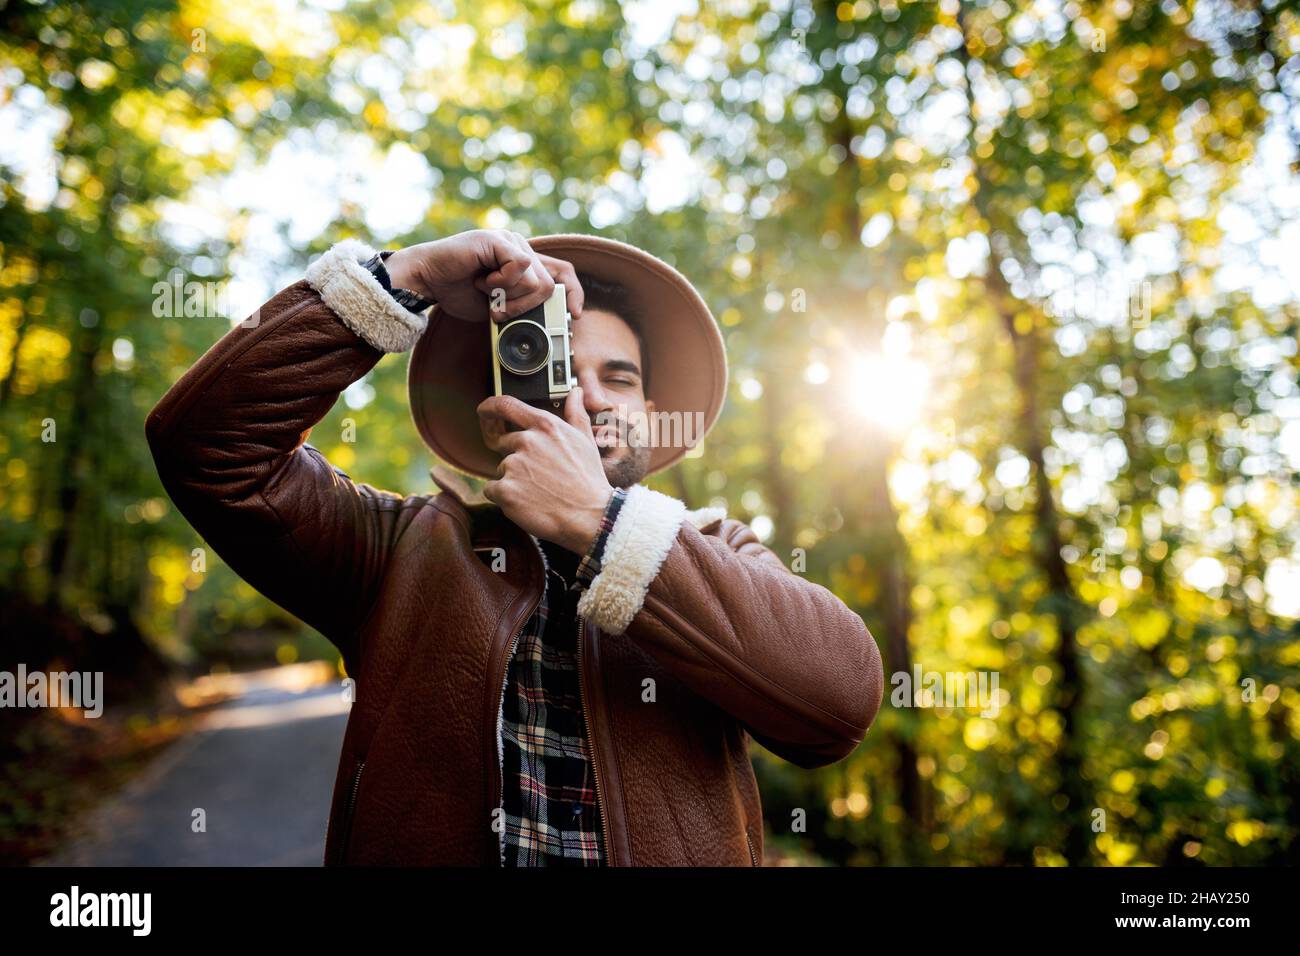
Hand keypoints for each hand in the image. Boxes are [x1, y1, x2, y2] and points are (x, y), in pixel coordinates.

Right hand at [383, 229, 583, 322]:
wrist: (427, 280)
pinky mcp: (499, 240)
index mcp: (523, 263)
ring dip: (510, 298)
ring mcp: (510, 241)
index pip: (562, 272)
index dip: (574, 293)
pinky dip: (501, 283)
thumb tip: (545, 320)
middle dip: (527, 307)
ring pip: (535, 281)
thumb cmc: (457, 292)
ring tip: (486, 292)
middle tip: (501, 311)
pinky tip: (483, 281)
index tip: (574, 315)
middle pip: (549, 285)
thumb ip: (521, 307)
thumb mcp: (498, 307)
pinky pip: (519, 267)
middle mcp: (520, 248)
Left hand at [478, 387, 612, 553]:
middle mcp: (527, 442)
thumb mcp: (585, 441)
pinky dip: (505, 498)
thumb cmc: (589, 480)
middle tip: (539, 475)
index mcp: (546, 426)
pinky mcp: (505, 491)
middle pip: (503, 444)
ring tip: (539, 491)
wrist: (591, 516)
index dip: (490, 407)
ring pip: (500, 469)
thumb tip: (576, 392)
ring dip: (513, 480)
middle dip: (516, 459)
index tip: (484, 412)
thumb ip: (575, 413)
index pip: (506, 405)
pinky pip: (492, 490)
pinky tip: (528, 502)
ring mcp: (514, 466)